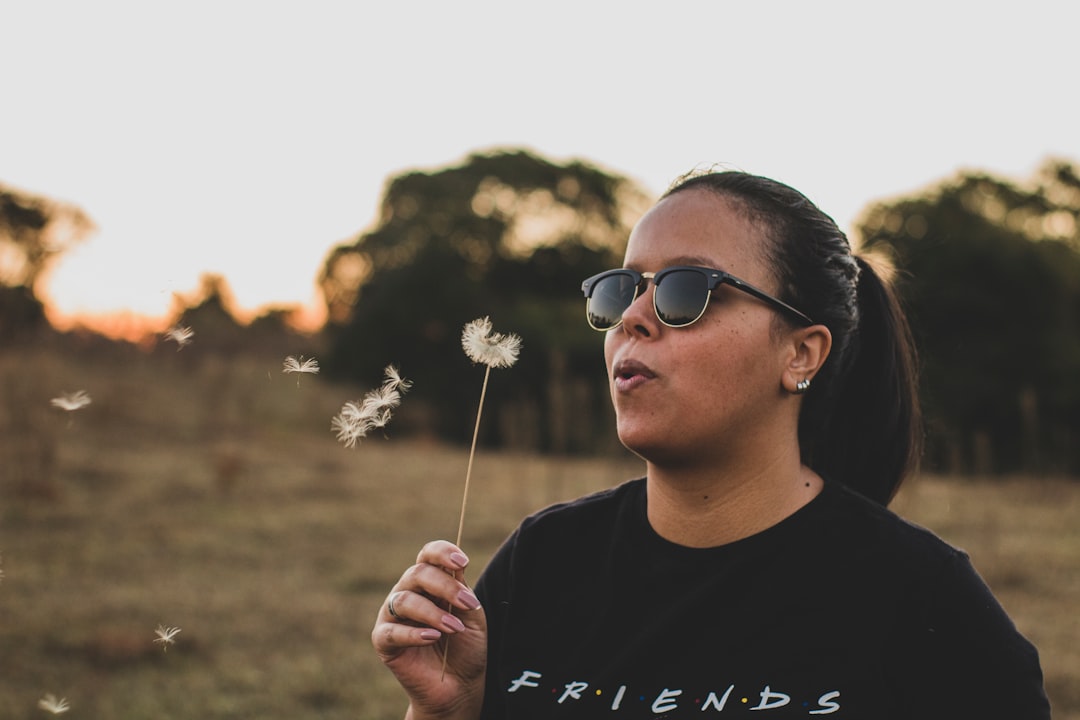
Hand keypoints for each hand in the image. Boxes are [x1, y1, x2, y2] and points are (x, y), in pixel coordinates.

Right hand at [372, 540, 486, 719]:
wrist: (459, 684)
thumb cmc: (465, 645)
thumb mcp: (471, 615)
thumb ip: (461, 591)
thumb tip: (454, 568)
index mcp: (429, 581)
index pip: (428, 555)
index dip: (442, 552)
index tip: (462, 562)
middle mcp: (407, 592)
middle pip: (418, 573)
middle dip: (445, 586)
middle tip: (467, 604)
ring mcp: (392, 615)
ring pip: (404, 601)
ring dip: (433, 613)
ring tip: (454, 629)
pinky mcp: (383, 641)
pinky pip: (391, 631)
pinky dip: (413, 634)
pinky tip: (432, 638)